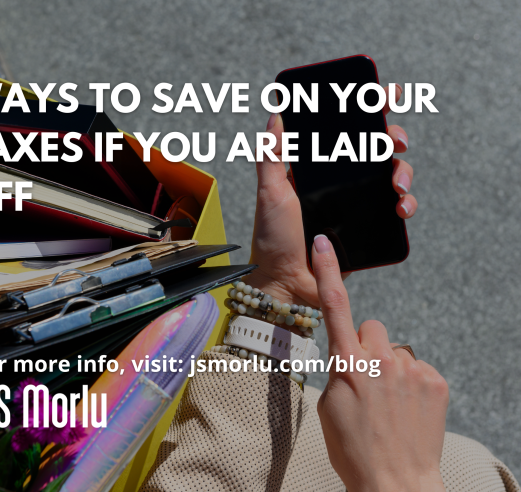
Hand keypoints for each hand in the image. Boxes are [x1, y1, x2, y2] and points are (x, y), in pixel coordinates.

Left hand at [246, 84, 415, 310]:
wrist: (287, 283)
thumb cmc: (272, 239)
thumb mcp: (268, 193)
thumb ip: (271, 155)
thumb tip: (276, 114)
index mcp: (315, 170)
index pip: (343, 133)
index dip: (366, 111)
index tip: (382, 96)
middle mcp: (338, 183)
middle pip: (375, 149)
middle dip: (392, 137)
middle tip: (394, 140)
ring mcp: (356, 205)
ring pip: (391, 175)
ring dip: (403, 172)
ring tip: (396, 185)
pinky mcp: (368, 228)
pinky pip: (395, 209)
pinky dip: (406, 204)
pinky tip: (401, 207)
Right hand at [312, 234, 447, 491]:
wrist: (394, 482)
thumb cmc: (353, 448)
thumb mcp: (328, 406)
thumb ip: (338, 369)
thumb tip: (349, 355)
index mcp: (348, 365)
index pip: (335, 306)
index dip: (327, 271)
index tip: (323, 245)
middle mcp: (381, 361)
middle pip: (373, 327)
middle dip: (367, 345)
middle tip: (366, 379)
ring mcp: (411, 370)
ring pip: (395, 349)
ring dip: (390, 366)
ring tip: (388, 401)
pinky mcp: (435, 381)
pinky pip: (417, 365)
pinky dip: (411, 381)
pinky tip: (406, 406)